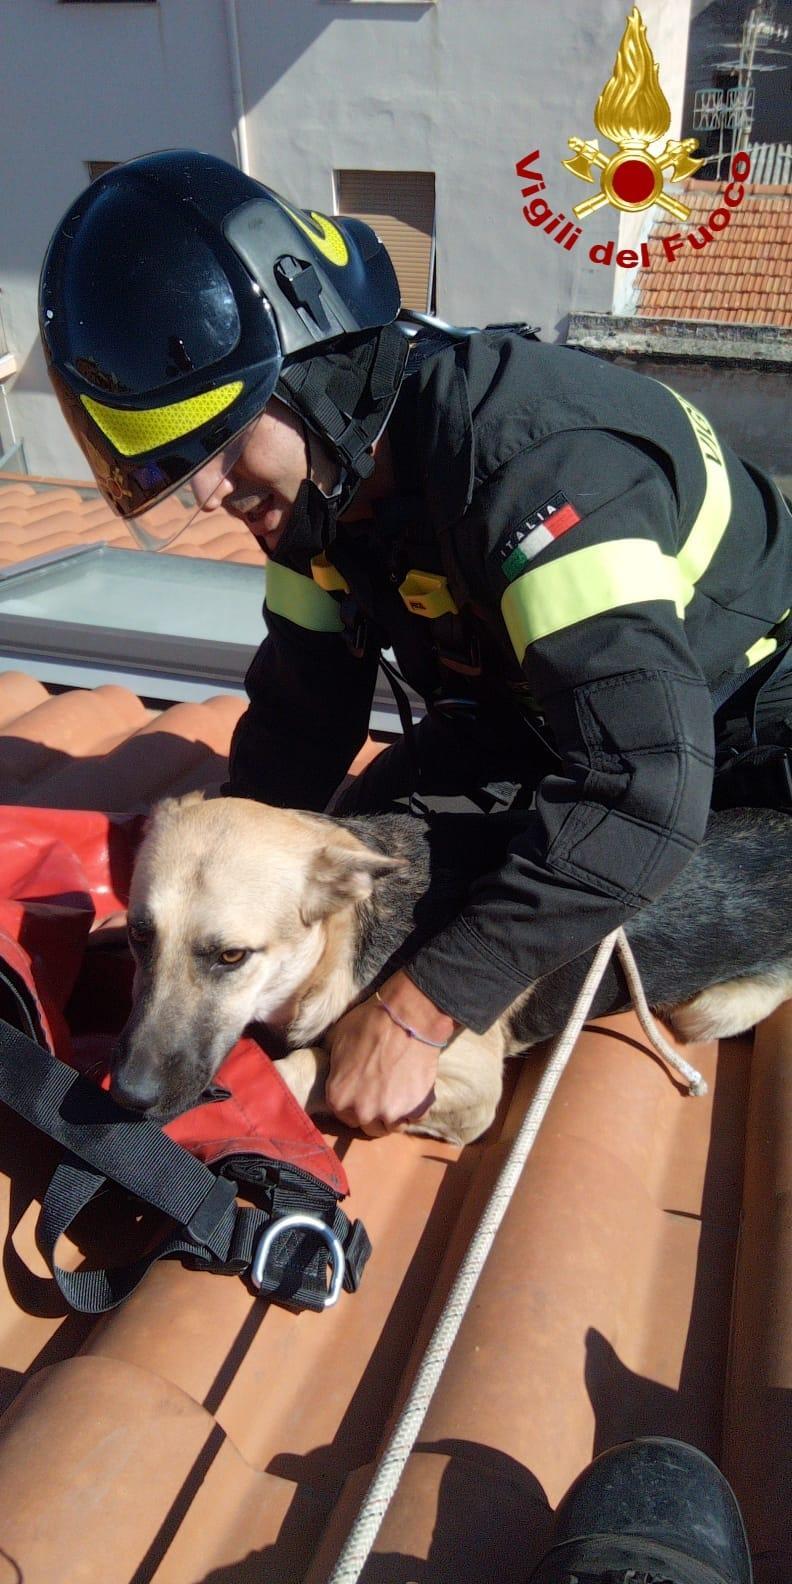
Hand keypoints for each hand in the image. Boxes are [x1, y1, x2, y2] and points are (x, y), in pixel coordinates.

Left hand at [325, 972, 455, 1135]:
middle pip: (369, 1126)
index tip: (364, 1093)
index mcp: (338, 1098)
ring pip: (393, 1126)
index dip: (355, 1104)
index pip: (345, 1116)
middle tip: (383, 1092)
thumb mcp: (336, 1040)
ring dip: (396, 1113)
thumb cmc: (368, 1024)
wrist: (407, 1017)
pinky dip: (417, 1106)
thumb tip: (331, 1071)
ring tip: (400, 1091)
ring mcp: (391, 1113)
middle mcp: (363, 1112)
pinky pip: (417, 1116)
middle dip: (375, 1113)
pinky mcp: (417, 1109)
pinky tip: (415, 1087)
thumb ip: (333, 1067)